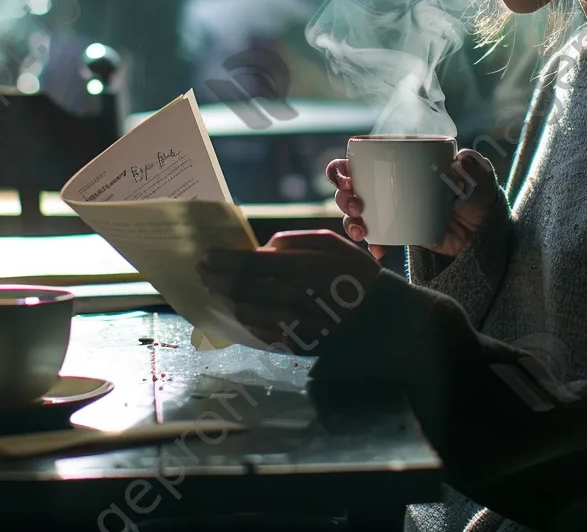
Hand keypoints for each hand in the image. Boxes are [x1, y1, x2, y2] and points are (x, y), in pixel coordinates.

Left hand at [196, 230, 380, 354]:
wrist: (384, 320)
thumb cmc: (358, 275)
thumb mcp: (332, 244)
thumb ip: (294, 241)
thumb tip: (262, 248)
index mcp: (302, 267)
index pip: (248, 264)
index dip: (221, 261)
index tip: (205, 256)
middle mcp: (294, 297)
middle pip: (240, 290)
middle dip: (215, 280)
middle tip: (202, 273)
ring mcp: (293, 324)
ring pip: (245, 313)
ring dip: (225, 300)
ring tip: (215, 290)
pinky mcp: (295, 344)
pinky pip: (259, 332)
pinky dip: (244, 319)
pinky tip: (239, 309)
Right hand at [327, 149, 499, 259]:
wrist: (483, 233)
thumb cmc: (478, 194)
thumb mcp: (480, 177)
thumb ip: (474, 166)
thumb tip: (459, 163)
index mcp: (398, 161)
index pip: (359, 159)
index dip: (341, 168)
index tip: (345, 177)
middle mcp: (387, 184)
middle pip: (349, 188)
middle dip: (342, 196)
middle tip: (355, 205)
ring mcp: (388, 210)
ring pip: (354, 214)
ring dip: (349, 221)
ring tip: (361, 231)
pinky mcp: (395, 233)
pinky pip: (374, 239)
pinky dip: (371, 244)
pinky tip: (378, 250)